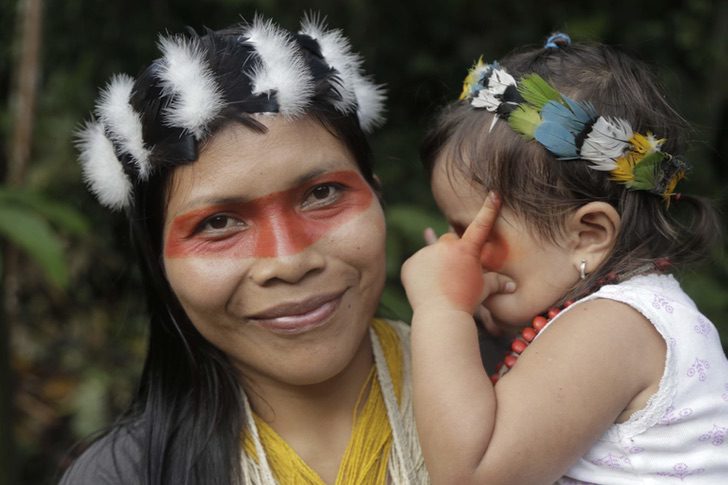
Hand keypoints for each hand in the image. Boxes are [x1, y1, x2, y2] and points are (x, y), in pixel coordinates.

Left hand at [402, 193, 514, 314]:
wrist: (440, 316)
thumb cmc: (467, 302)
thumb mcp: (484, 290)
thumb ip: (497, 283)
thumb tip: (513, 286)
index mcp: (467, 250)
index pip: (481, 225)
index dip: (489, 209)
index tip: (494, 194)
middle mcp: (446, 246)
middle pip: (450, 241)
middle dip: (453, 252)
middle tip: (454, 274)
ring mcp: (426, 253)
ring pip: (433, 253)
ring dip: (436, 263)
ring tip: (440, 285)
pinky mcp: (411, 263)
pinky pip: (418, 264)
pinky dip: (422, 273)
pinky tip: (428, 287)